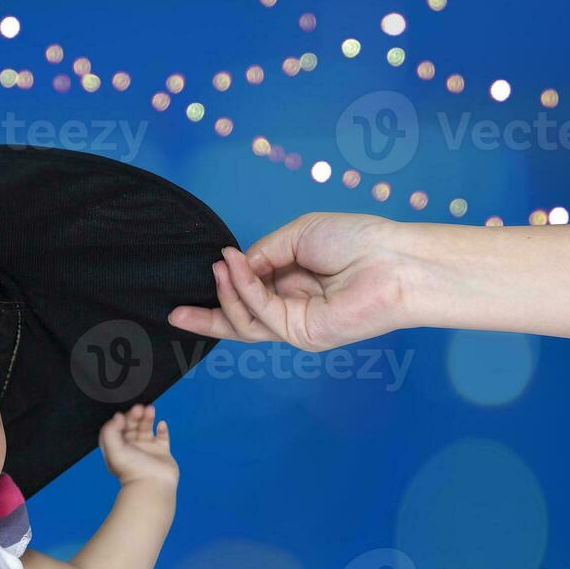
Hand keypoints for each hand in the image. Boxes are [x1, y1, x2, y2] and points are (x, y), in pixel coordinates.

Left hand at [99, 404, 177, 493]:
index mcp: (118, 448)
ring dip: (148, 417)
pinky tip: (161, 424)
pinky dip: (162, 429)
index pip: (117, 428)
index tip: (123, 415)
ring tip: (150, 409)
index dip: (120, 419)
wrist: (151, 484)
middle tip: (139, 408)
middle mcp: (132, 448)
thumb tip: (117, 417)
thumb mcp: (112, 449)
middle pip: (132, 425)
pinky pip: (163, 436)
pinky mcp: (162, 452)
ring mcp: (147, 449)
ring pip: (147, 428)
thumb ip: (109, 431)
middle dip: (135, 415)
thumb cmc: (130, 469)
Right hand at [168, 212, 413, 351]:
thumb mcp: (298, 234)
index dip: (225, 286)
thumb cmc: (358, 241)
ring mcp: (295, 324)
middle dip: (206, 317)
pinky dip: (243, 291)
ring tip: (218, 267)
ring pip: (244, 321)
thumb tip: (234, 265)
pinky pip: (260, 314)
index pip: (250, 292)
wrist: (394, 261)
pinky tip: (234, 268)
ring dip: (225, 293)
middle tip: (175, 312)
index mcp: (293, 282)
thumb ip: (262, 253)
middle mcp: (291, 306)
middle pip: (239, 319)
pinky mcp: (300, 334)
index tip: (206, 270)